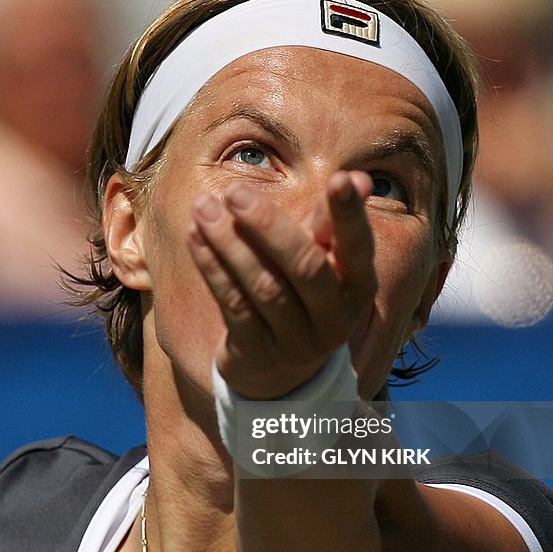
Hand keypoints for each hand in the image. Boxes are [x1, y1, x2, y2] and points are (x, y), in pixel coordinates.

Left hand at [187, 170, 375, 398]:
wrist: (281, 374)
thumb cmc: (303, 296)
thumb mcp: (323, 262)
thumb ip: (331, 222)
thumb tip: (356, 177)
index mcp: (358, 288)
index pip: (358, 248)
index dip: (350, 215)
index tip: (341, 178)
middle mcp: (334, 318)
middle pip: (306, 269)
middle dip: (269, 227)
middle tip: (234, 192)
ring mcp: (296, 341)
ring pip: (264, 286)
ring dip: (229, 243)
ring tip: (204, 207)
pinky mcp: (257, 353)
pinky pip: (233, 305)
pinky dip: (212, 267)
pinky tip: (194, 236)